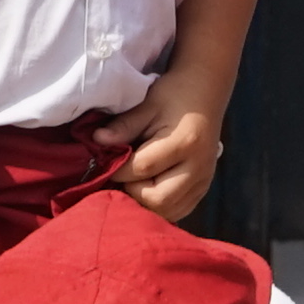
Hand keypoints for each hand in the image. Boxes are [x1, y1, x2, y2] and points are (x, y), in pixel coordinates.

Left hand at [92, 72, 226, 218]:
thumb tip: (97, 141)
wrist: (206, 92)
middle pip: (158, 199)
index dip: (118, 170)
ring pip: (168, 211)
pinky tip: (147, 189)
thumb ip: (124, 126)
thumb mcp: (148, 105)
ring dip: (145, 203)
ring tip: (133, 183)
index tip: (105, 163)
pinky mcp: (203, 189)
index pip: (143, 168)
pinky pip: (178, 211)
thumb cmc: (174, 95)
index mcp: (185, 142)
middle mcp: (198, 167)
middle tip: (121, 177)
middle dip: (132, 192)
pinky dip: (159, 207)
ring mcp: (204, 181)